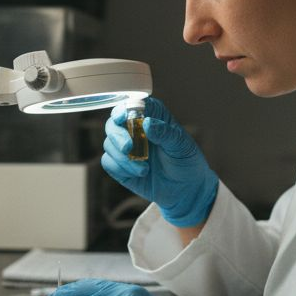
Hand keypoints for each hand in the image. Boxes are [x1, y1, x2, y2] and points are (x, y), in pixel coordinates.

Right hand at [101, 97, 217, 226]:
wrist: (186, 191)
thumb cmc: (187, 162)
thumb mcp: (182, 146)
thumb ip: (165, 133)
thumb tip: (147, 123)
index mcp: (152, 117)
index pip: (133, 105)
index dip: (124, 108)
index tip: (123, 116)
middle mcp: (136, 129)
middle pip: (113, 123)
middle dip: (117, 136)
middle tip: (127, 148)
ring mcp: (127, 148)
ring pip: (109, 144)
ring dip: (123, 158)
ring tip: (144, 169)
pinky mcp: (121, 165)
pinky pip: (108, 162)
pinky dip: (120, 168)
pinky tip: (138, 174)